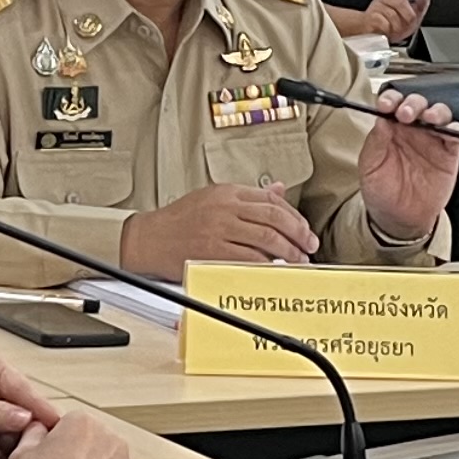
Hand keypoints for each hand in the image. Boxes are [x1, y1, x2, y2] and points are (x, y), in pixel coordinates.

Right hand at [123, 183, 317, 278]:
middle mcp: (225, 207)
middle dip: (298, 234)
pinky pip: (249, 258)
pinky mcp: (212, 251)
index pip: (271, 200)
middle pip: (274, 218)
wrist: (149, 238)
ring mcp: (219, 229)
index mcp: (227, 192)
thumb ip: (247, 196)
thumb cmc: (180, 220)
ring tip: (297, 260)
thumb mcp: (214, 197)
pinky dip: (267, 264)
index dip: (294, 216)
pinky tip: (275, 268)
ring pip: (266, 238)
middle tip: (309, 246)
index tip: (304, 230)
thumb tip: (278, 189)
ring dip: (288, 252)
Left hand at [356, 88, 458, 243]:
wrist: (399, 219)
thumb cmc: (382, 193)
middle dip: (413, 103)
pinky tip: (448, 131)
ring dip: (435, 111)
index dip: (391, 99)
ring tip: (428, 118)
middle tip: (406, 113)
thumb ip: (375, 143)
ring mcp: (431, 141)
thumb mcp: (370, 168)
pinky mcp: (448, 154)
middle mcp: (412, 131)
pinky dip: (455, 129)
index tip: (387, 105)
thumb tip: (381, 119)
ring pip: (439, 113)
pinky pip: (456, 135)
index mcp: (390, 129)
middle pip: (417, 104)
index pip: (392, 104)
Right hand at [359, 0, 429, 45]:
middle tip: (405, 24)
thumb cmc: (390, 25)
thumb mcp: (409, 18)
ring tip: (395, 30)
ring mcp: (376, 7)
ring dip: (398, 28)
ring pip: (394, 16)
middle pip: (401, 2)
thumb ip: (419, 7)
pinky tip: (387, 32)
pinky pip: (385, 24)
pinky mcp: (370, 18)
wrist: (370, 36)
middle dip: (407, 17)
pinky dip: (389, 31)